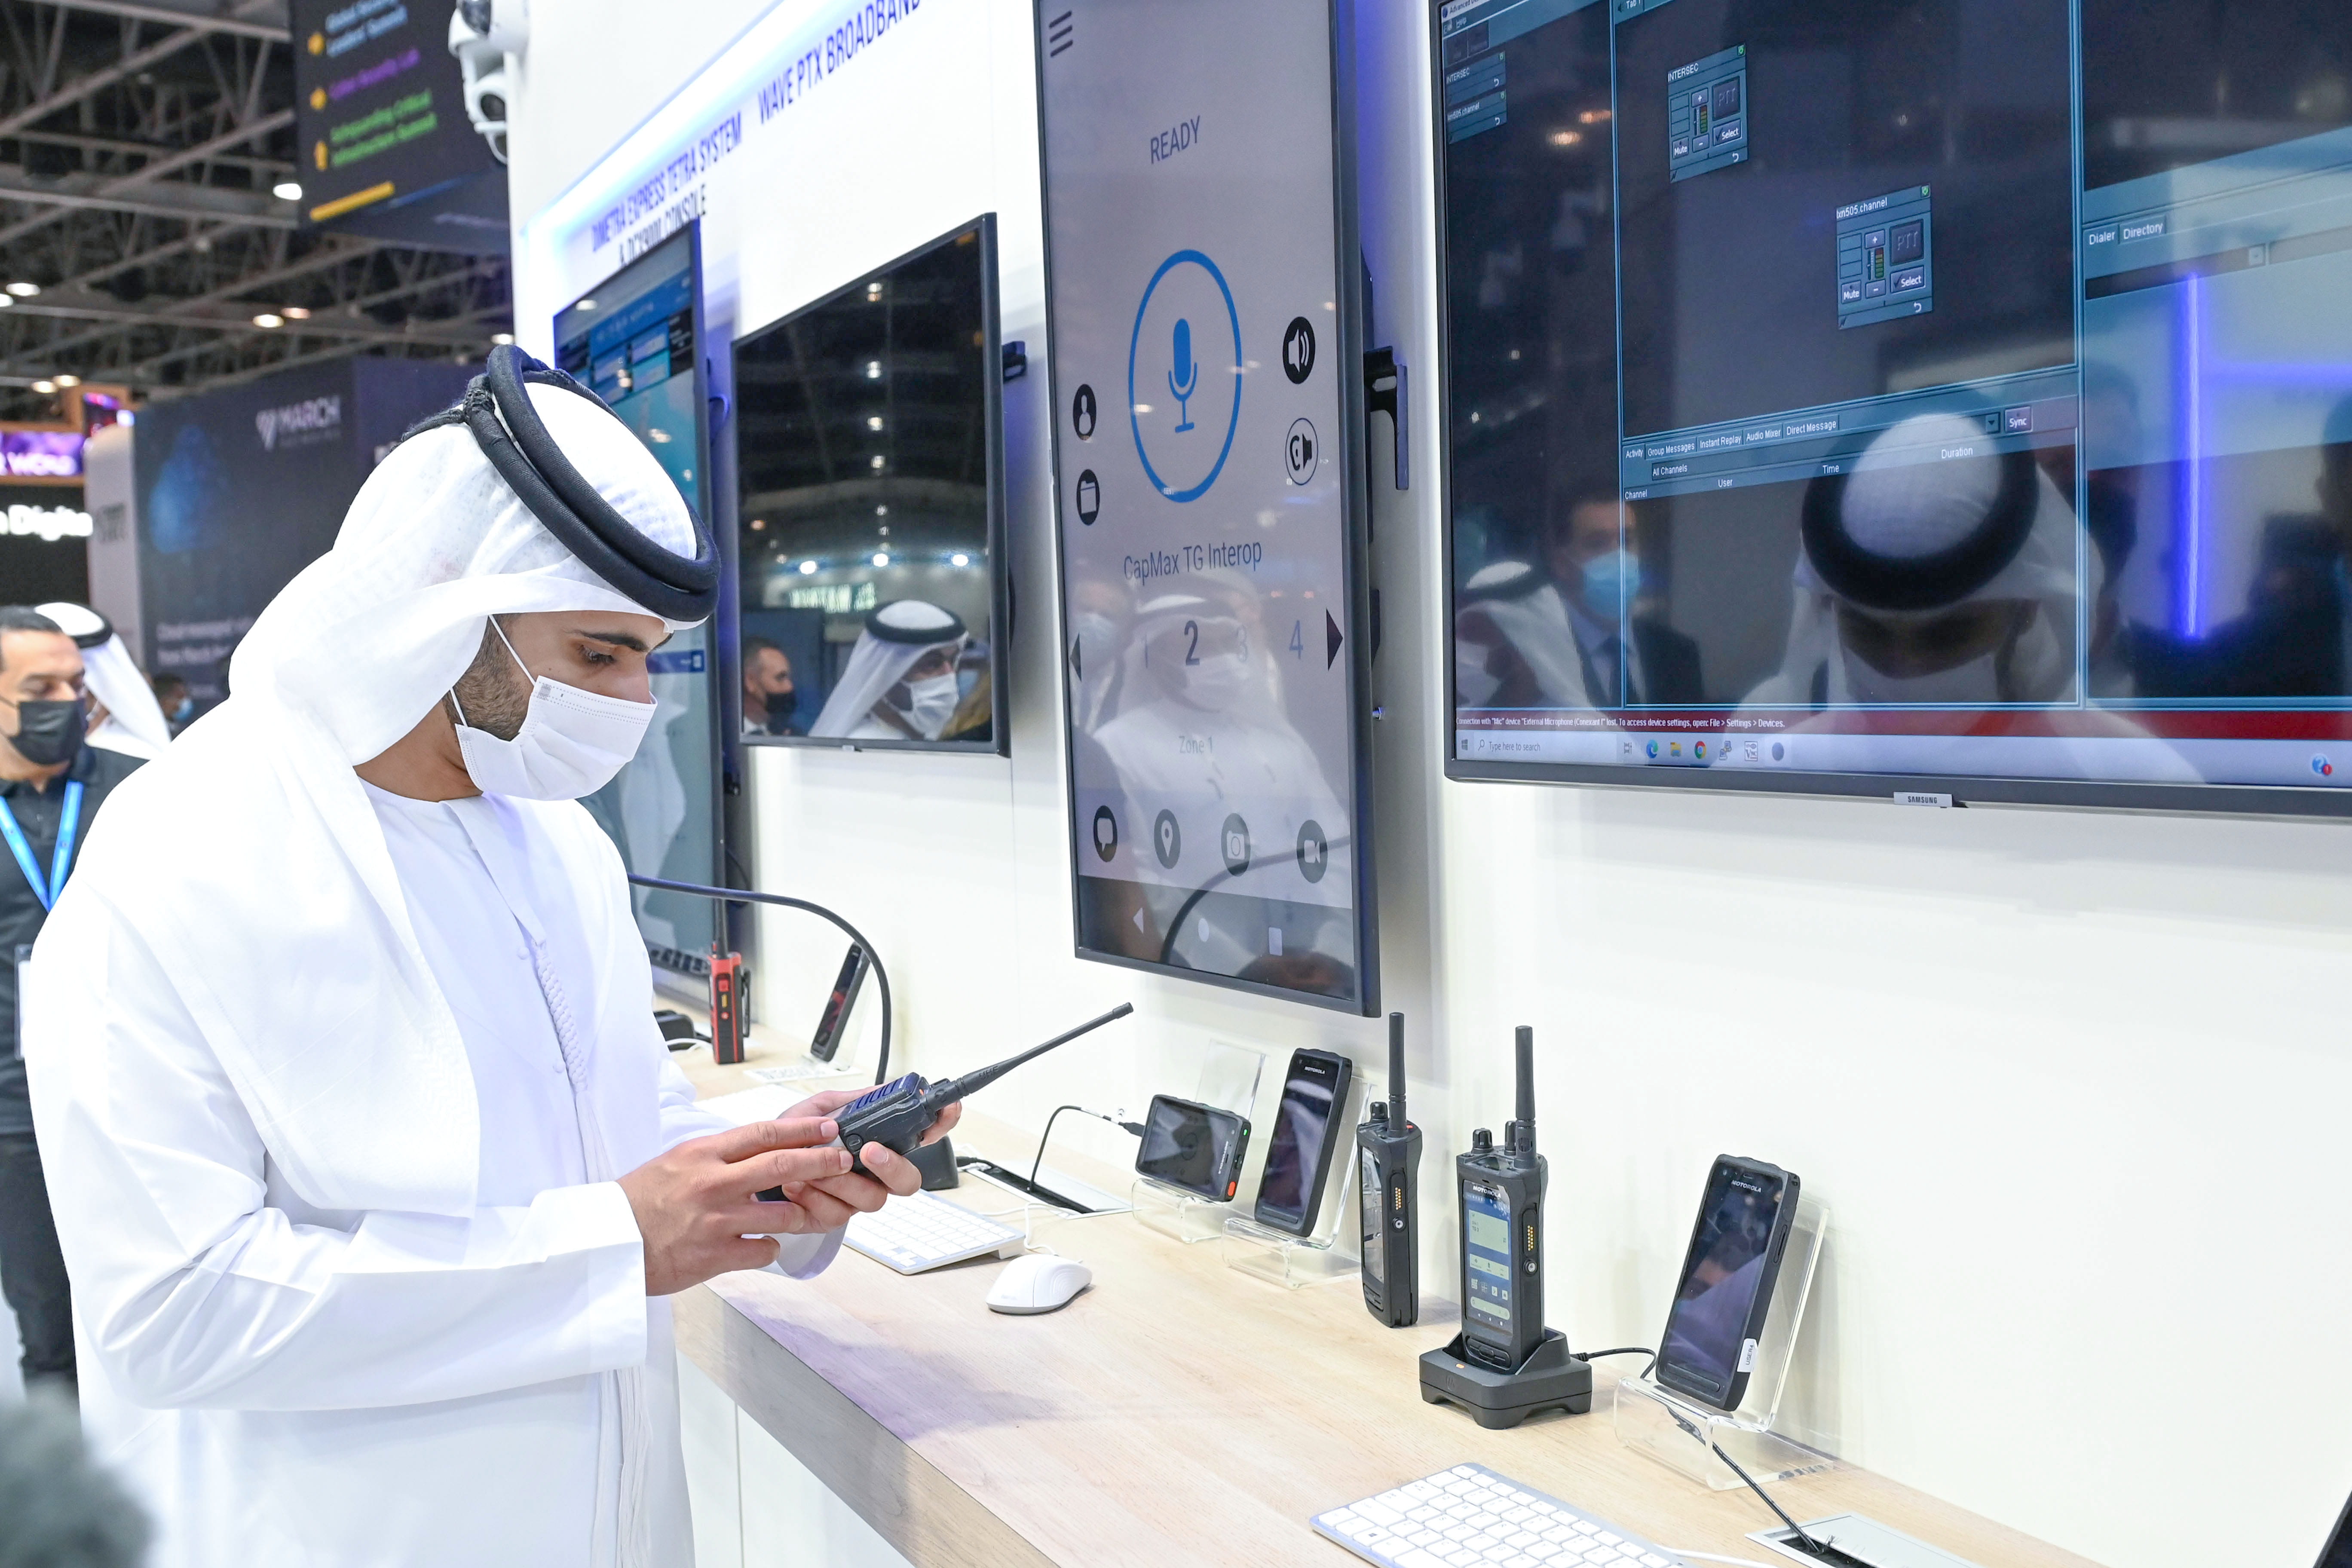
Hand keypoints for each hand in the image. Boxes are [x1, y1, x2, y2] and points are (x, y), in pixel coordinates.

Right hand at [617, 1116, 851, 1294]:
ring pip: (783, 1213)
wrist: (609, 1244)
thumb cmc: (640, 1200)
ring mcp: (717, 1221)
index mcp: (702, 1154)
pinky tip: (767, 1245)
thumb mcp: (676, 1161)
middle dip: (822, 1162)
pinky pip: (764, 1250)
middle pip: (783, 1165)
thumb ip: (717, 1155)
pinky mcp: (716, 1255)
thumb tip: (757, 1147)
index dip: (803, 1130)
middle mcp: (713, 1183)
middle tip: (844, 1161)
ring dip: (804, 1212)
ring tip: (813, 1211)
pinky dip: (772, 1247)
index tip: (829, 1129)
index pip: (763, 1133)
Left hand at [765, 1091, 964, 1227]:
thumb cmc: (788, 1140)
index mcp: (878, 1144)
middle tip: (868, 1150)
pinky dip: (813, 1197)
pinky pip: (836, 1216)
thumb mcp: (816, 1110)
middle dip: (892, 1165)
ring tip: (812, 1167)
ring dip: (840, 1182)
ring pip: (872, 1200)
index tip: (947, 1109)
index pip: (922, 1135)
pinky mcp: (831, 1219)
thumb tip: (881, 1091)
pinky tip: (797, 1185)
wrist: (754, 1172)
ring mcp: (854, 1199)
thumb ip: (849, 1101)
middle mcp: (873, 1175)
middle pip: (908, 1180)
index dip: (942, 1123)